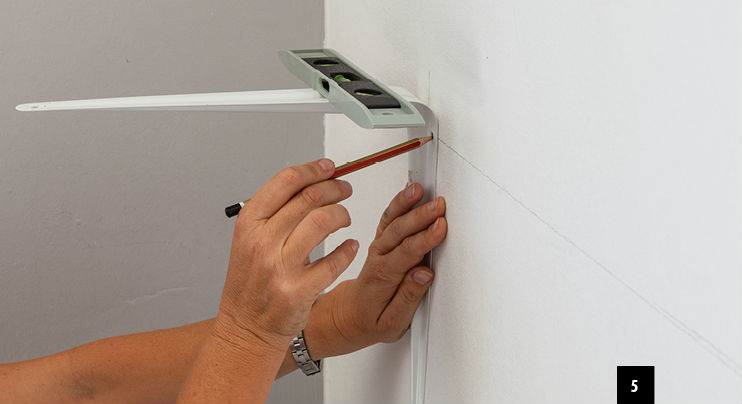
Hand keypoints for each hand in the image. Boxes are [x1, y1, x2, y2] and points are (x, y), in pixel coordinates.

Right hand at [214, 159, 358, 347]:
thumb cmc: (251, 284)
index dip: (313, 169)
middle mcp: (262, 243)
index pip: (286, 182)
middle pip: (309, 198)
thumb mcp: (249, 240)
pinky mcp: (299, 291)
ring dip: (342, 214)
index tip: (329, 167)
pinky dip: (348, 250)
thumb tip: (308, 182)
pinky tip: (350, 246)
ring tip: (345, 218)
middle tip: (345, 189)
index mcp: (249, 224)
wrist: (246, 328)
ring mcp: (280, 268)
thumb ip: (274, 212)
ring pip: (323, 221)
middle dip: (334, 188)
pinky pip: (334, 261)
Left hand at [312, 183, 446, 354]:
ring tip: (421, 190)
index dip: (424, 239)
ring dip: (407, 204)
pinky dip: (398, 203)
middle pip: (399, 233)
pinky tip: (410, 192)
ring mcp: (378, 248)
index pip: (406, 254)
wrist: (348, 315)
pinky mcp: (380, 242)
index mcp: (382, 278)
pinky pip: (388, 219)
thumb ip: (409, 297)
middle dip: (420, 217)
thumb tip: (424, 273)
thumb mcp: (392, 323)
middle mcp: (378, 259)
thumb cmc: (371, 320)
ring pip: (392, 222)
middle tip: (438, 205)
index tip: (440, 227)